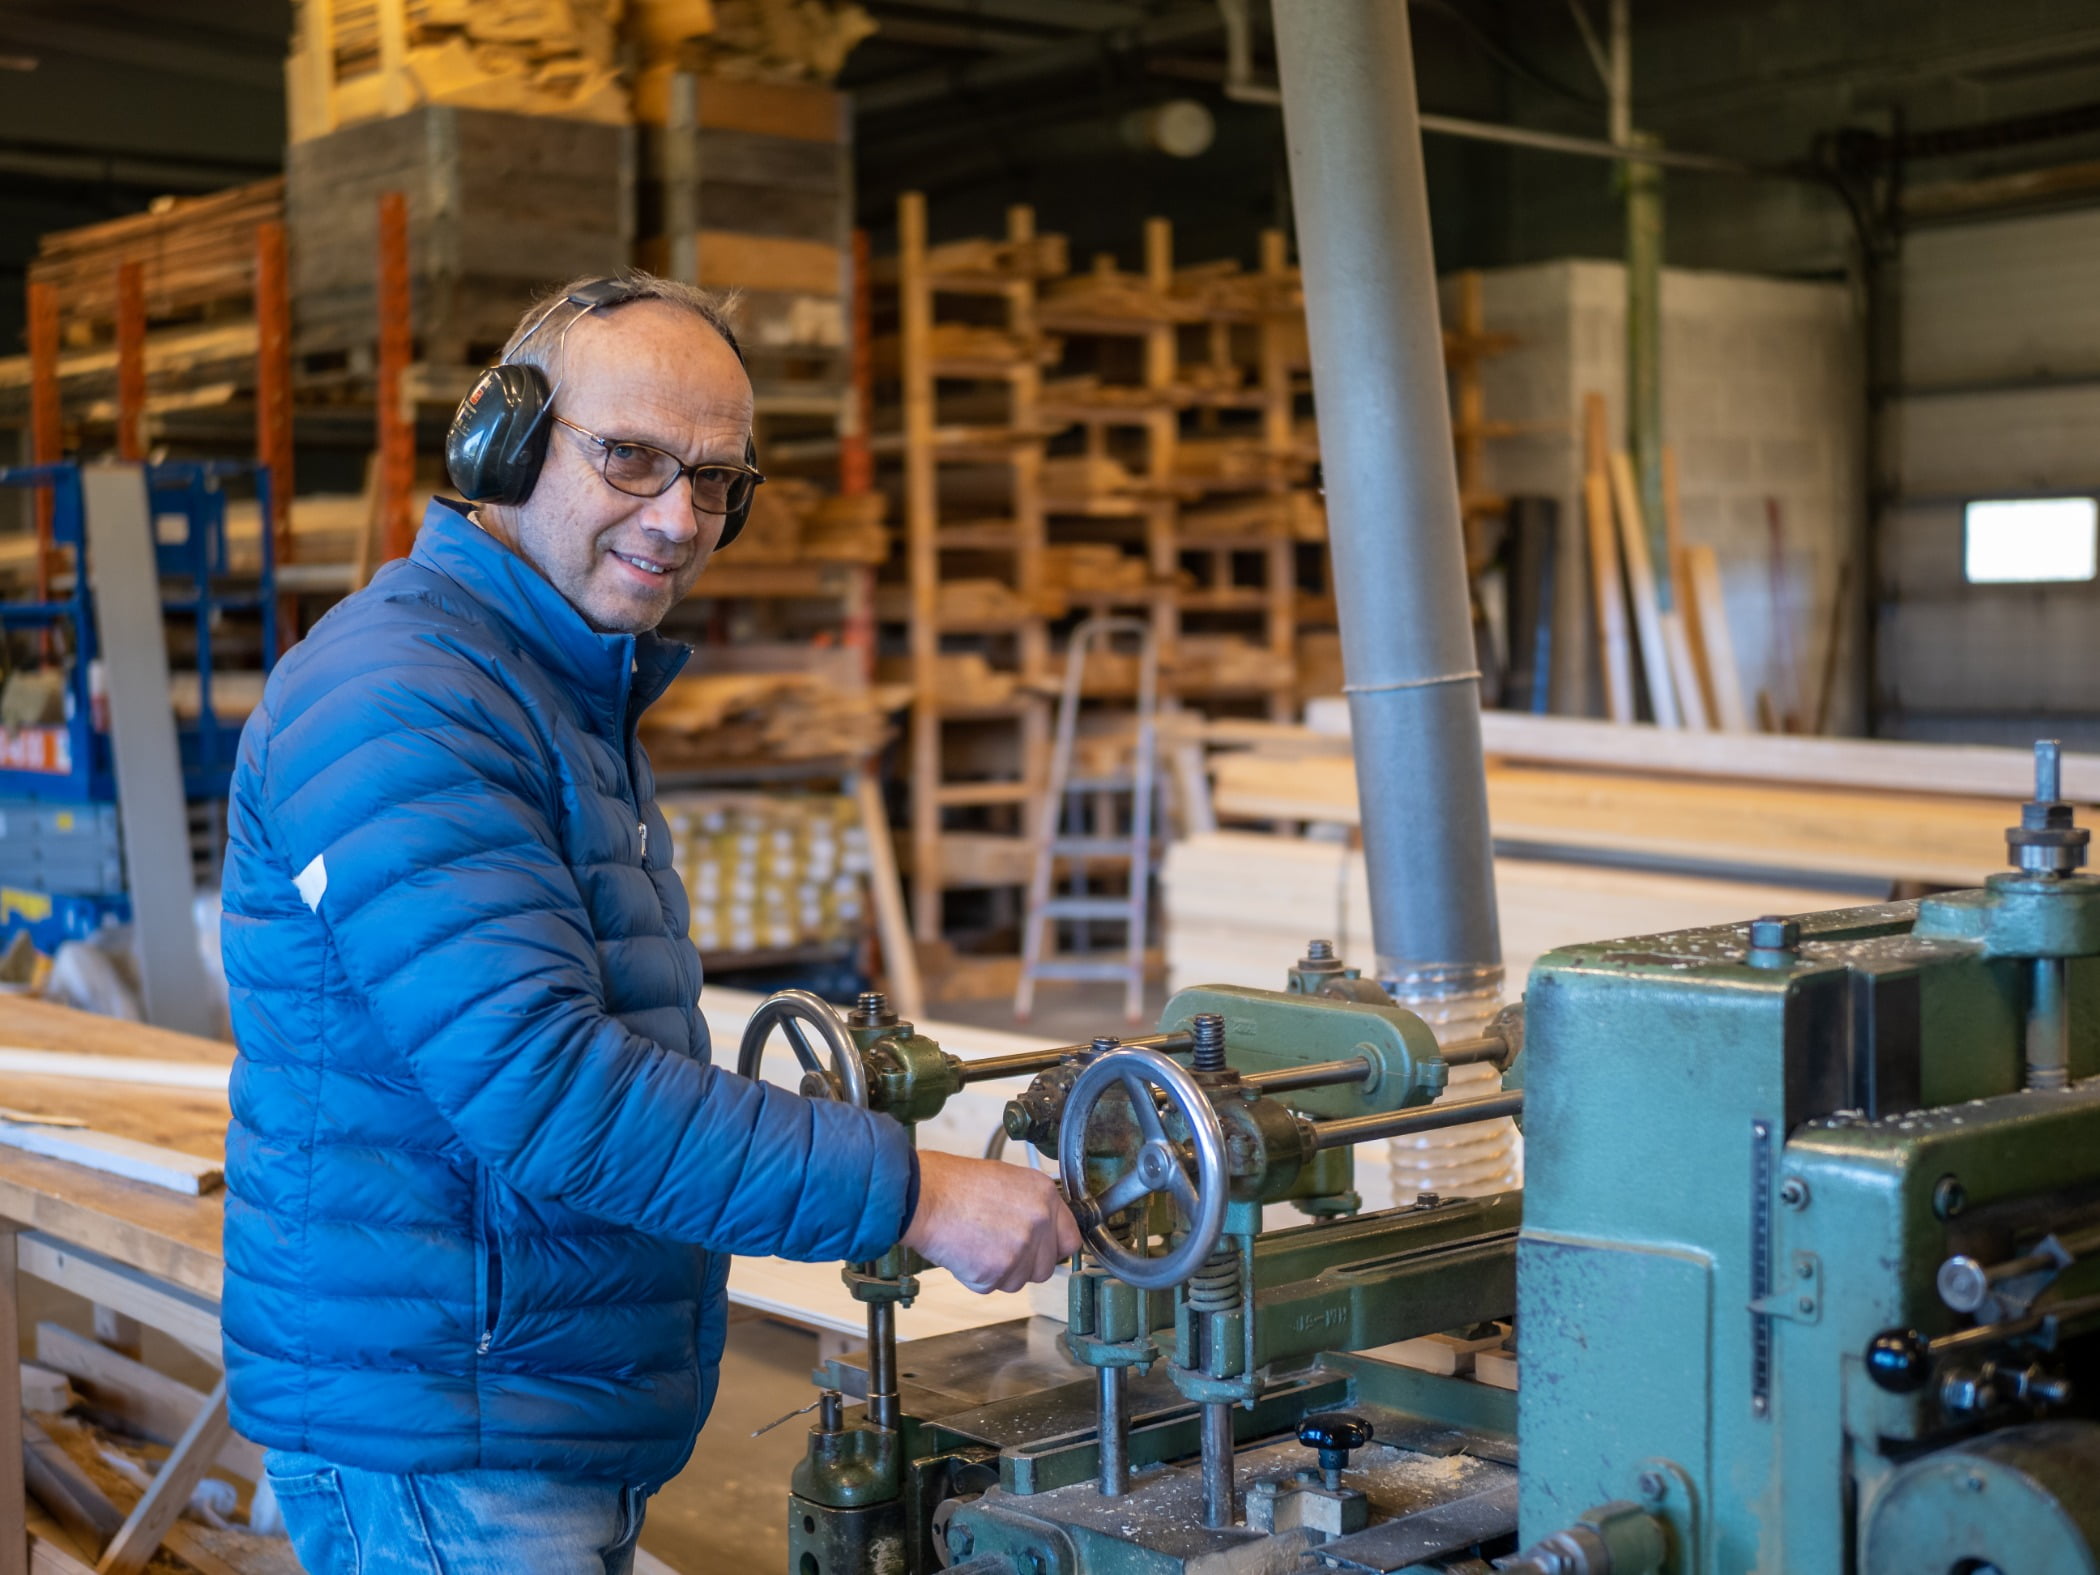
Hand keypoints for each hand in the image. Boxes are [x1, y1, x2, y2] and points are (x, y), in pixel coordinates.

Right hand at [901, 1149, 1082, 1293]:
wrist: (923, 1196)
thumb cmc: (954, 1183)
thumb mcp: (1007, 1179)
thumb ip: (1032, 1205)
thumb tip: (1044, 1228)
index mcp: (1044, 1195)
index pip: (1070, 1239)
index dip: (1052, 1248)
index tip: (1041, 1250)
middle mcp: (1039, 1222)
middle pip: (1044, 1267)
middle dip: (1024, 1263)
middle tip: (997, 1245)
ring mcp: (1019, 1249)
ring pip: (1019, 1280)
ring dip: (1000, 1271)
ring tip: (977, 1244)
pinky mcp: (996, 1272)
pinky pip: (994, 1286)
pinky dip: (978, 1277)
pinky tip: (966, 1252)